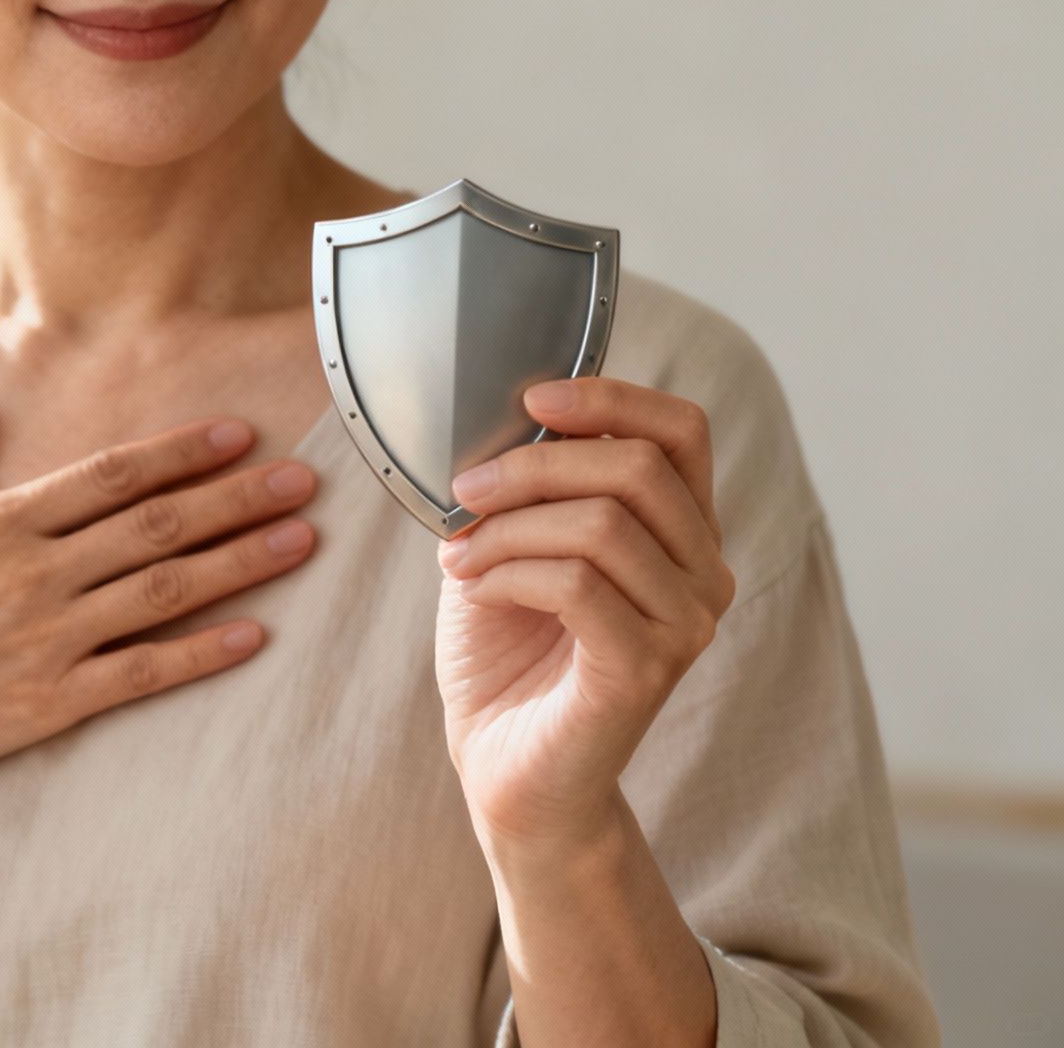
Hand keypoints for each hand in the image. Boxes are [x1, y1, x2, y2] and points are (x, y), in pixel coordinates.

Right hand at [0, 388, 319, 794]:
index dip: (180, 453)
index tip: (237, 436)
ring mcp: (43, 638)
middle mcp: (31, 572)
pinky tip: (254, 635)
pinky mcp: (46, 703)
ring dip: (240, 563)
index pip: (110, 477)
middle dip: (238, 498)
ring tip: (300, 542)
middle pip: (157, 525)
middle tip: (305, 480)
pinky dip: (201, 653)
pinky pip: (141, 674)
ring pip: (164, 591)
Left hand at [431, 377, 735, 851]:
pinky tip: (478, 592)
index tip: (531, 399)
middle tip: (464, 494)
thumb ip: (528, 490)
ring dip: (508, 529)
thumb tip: (506, 425)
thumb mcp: (509, 548)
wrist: (502, 768)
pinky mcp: (646, 668)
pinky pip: (577, 585)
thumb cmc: (506, 658)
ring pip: (601, 524)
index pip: (682, 431)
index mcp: (680, 533)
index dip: (611, 396)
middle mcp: (702, 574)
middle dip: (533, 466)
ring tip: (461, 557)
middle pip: (638, 467)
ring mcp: (685, 624)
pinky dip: (510, 574)